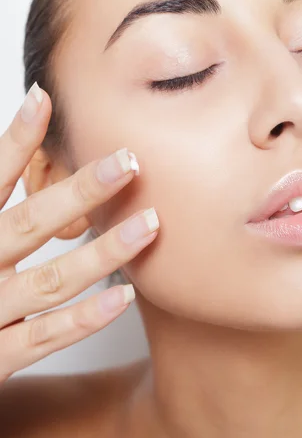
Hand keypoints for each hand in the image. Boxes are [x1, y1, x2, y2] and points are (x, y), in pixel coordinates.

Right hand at [0, 83, 158, 383]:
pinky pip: (44, 338)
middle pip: (29, 222)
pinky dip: (84, 318)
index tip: (45, 100)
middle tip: (127, 162)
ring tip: (149, 224)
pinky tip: (124, 296)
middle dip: (80, 191)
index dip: (16, 142)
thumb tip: (22, 136)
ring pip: (49, 280)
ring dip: (103, 252)